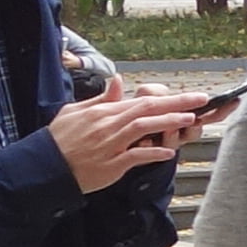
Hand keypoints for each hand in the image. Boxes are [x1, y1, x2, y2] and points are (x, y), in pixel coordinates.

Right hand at [47, 85, 197, 191]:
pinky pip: (134, 157)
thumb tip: (117, 79)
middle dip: (176, 103)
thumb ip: (101, 98)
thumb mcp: (76, 112)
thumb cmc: (60, 140)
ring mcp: (110, 145)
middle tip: (202, 99)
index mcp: (103, 112)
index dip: (168, 98)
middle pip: (146, 108)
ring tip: (190, 119)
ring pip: (141, 128)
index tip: (190, 96)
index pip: (140, 100)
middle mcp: (108, 125)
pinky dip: (151, 154)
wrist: (44, 166)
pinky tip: (169, 153)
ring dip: (167, 123)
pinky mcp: (109, 165)